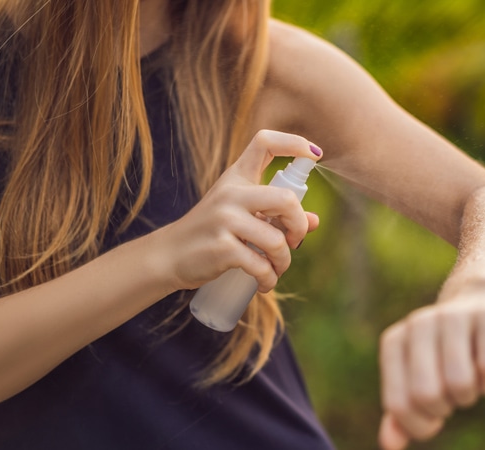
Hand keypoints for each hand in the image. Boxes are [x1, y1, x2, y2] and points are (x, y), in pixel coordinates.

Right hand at [154, 130, 321, 291]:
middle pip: (286, 198)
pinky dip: (269, 279)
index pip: (264, 143)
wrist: (169, 255)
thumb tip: (315, 221)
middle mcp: (231, 193)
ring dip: (284, 261)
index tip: (314, 154)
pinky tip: (264, 283)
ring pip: (276, 240)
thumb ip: (274, 214)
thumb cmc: (210, 232)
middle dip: (299, 225)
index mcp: (236, 178)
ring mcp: (225, 220)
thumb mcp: (239, 214)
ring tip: (276, 269)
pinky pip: (261, 266)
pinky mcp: (222, 248)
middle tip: (294, 240)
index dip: (294, 143)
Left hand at [377, 286, 484, 448]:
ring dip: (470, 395)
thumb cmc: (440, 352)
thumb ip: (401, 412)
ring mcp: (452, 316)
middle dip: (445, 408)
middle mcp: (418, 323)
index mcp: (394, 342)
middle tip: (451, 394)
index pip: (398, 404)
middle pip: (427, 395)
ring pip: (460, 384)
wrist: (475, 302)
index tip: (432, 416)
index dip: (420, 424)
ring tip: (468, 378)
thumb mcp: (415, 377)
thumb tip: (390, 445)